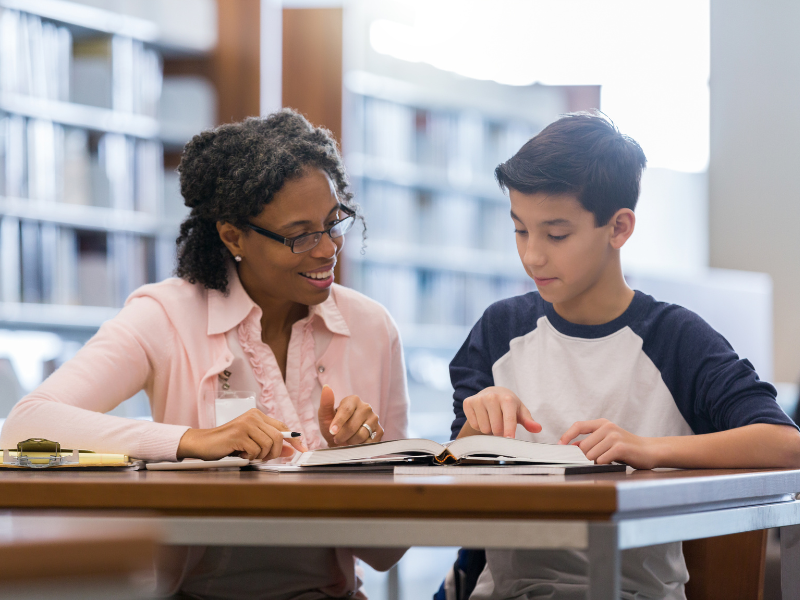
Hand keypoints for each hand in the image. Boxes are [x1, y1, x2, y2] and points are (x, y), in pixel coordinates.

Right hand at [177, 408, 307, 460]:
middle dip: (274, 453)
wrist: (203, 443)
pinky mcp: (238, 433)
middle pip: (278, 437)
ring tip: (248, 455)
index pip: (283, 426)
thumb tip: (290, 450)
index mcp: (258, 416)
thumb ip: (270, 445)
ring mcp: (246, 424)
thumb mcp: (252, 444)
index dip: (294, 440)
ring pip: (268, 444)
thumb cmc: (227, 444)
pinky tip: (240, 454)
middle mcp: (253, 416)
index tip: (302, 449)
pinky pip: (256, 450)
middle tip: (263, 458)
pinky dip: (250, 457)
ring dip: (261, 456)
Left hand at [318, 385, 383, 446]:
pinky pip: (369, 442)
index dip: (338, 422)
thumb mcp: (325, 415)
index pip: (346, 410)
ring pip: (361, 435)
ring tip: (346, 440)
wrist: (341, 440)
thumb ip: (326, 402)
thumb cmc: (332, 426)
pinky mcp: (380, 430)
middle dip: (342, 436)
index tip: (332, 431)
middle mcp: (366, 407)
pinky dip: (360, 445)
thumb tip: (326, 387)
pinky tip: (356, 442)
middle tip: (336, 439)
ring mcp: (374, 418)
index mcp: (353, 400)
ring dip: (350, 442)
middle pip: (352, 425)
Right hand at [462, 386, 541, 437]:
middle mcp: (492, 397)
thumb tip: (537, 428)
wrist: (492, 392)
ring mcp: (478, 399)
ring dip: (489, 429)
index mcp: (507, 399)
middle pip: (496, 428)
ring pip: (484, 428)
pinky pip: (474, 425)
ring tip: (491, 419)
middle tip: (501, 424)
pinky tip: (482, 416)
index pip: (509, 419)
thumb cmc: (508, 405)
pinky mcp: (468, 402)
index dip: (509, 431)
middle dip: (499, 431)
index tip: (509, 440)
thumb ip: (528, 421)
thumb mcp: (520, 411)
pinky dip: (479, 425)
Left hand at [559, 418, 660, 468]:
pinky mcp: (620, 447)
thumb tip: (571, 447)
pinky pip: (601, 460)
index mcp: (602, 423)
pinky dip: (604, 464)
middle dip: (585, 457)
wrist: (650, 450)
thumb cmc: (626, 447)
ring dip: (596, 462)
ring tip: (608, 460)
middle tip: (596, 460)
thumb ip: (590, 442)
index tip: (560, 445)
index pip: (578, 426)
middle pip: (583, 446)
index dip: (567, 435)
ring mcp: (614, 436)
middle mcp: (607, 427)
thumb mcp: (606, 440)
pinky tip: (613, 462)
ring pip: (591, 455)